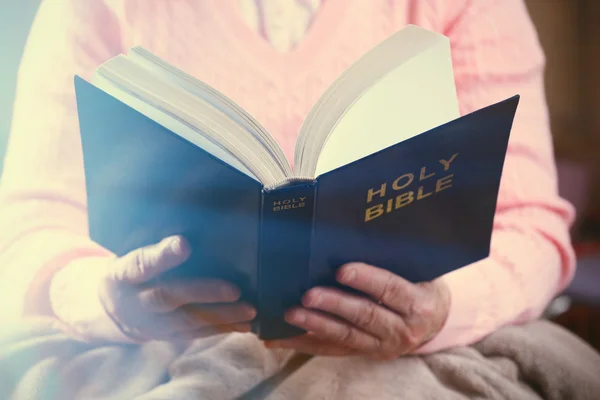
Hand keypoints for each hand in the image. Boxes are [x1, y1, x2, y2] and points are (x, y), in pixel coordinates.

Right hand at [50, 236, 255, 342]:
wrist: (110, 308)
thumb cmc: (132, 270)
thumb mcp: (130, 253)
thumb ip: (154, 245)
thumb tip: (195, 222)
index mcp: (122, 274)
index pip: (141, 263)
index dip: (161, 255)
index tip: (184, 243)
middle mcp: (134, 302)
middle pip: (167, 297)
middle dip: (203, 293)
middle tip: (234, 289)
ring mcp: (149, 324)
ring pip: (186, 321)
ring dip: (221, 316)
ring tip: (249, 309)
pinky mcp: (166, 337)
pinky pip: (195, 334)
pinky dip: (222, 329)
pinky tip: (245, 323)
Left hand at [264, 263, 449, 358]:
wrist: (433, 320)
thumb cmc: (420, 284)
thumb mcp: (418, 271)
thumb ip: (394, 259)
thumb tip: (357, 231)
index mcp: (418, 304)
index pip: (391, 289)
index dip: (367, 279)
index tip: (342, 270)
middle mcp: (402, 330)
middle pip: (365, 315)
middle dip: (334, 305)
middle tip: (308, 294)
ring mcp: (382, 346)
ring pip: (346, 336)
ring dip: (316, 325)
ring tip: (291, 314)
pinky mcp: (364, 354)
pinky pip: (332, 350)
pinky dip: (306, 344)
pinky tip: (281, 337)